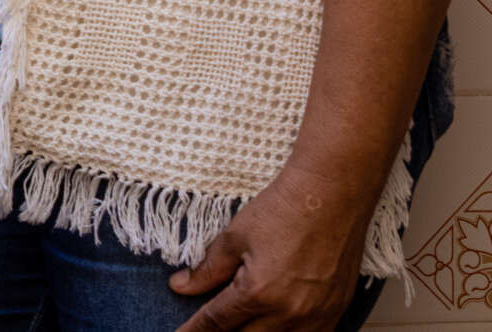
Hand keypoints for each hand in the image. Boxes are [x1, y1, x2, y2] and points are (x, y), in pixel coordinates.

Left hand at [170, 165, 368, 330]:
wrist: (331, 198)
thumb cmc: (283, 211)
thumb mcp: (234, 238)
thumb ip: (207, 269)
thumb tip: (181, 287)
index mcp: (258, 293)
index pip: (217, 323)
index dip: (194, 331)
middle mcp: (289, 313)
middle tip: (209, 329)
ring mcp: (317, 316)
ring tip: (240, 327)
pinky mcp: (336, 312)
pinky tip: (274, 328)